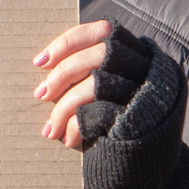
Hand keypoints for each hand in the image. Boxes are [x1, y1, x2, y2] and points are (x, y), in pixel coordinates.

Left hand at [31, 20, 155, 149]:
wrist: (149, 156)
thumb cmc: (118, 117)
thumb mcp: (108, 85)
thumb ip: (90, 68)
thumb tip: (44, 62)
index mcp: (135, 52)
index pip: (100, 32)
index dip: (67, 43)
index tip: (39, 62)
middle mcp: (143, 67)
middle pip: (97, 55)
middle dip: (62, 74)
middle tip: (40, 94)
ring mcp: (144, 91)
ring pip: (95, 85)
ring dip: (64, 108)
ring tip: (49, 129)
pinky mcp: (139, 118)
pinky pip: (100, 113)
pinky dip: (77, 125)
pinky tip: (68, 138)